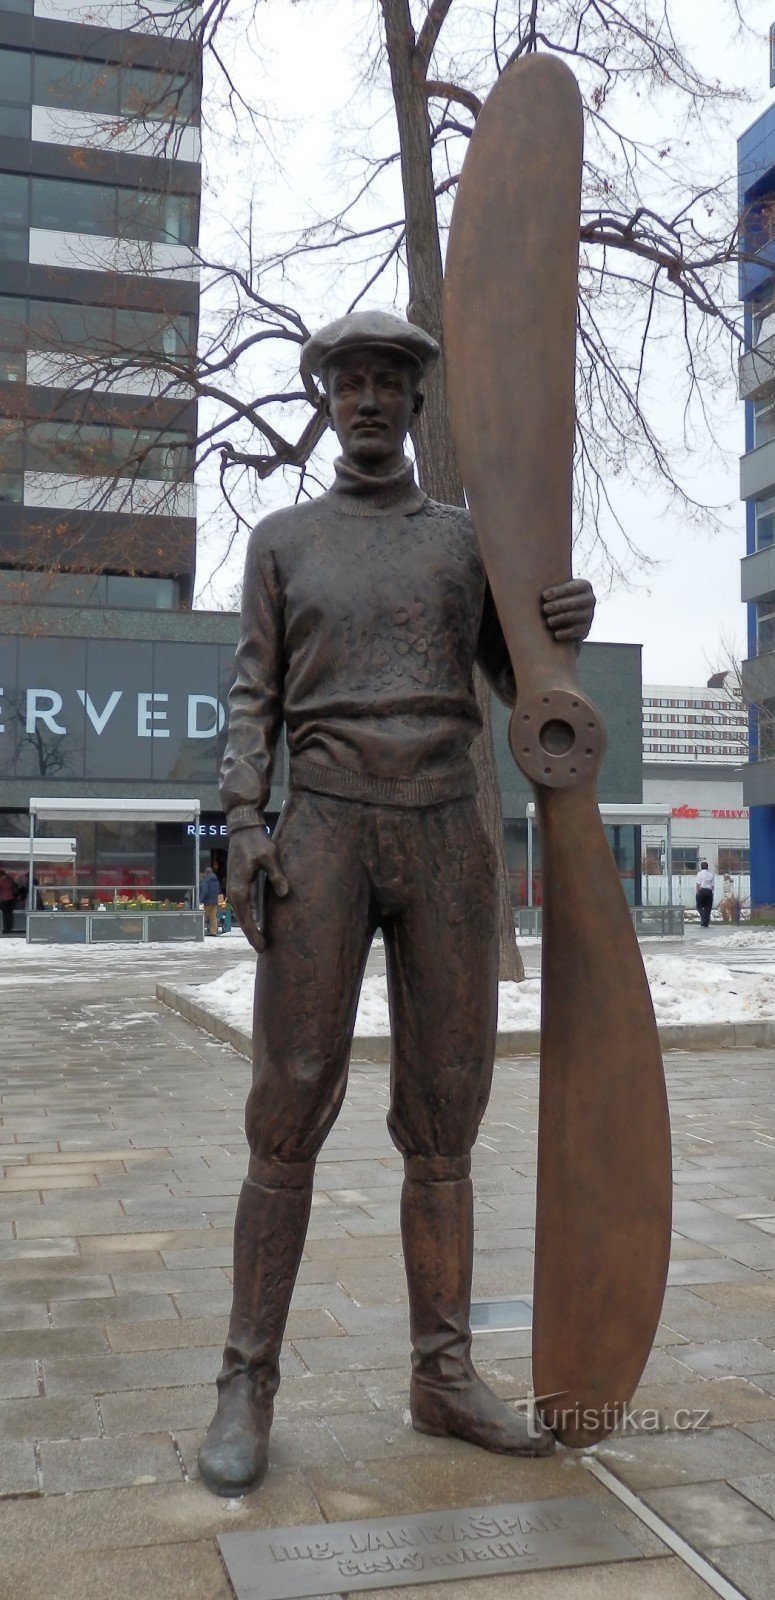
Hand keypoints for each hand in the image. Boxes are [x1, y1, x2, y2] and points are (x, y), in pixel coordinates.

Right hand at [227, 827, 288, 954]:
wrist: (243, 829)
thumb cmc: (257, 841)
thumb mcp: (270, 856)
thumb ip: (277, 875)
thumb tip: (284, 893)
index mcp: (239, 887)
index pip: (246, 918)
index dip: (254, 934)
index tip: (261, 947)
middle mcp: (233, 890)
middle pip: (242, 919)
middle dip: (252, 934)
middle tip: (263, 949)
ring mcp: (233, 887)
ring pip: (241, 913)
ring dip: (250, 926)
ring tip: (261, 939)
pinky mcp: (237, 883)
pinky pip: (243, 905)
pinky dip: (249, 916)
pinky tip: (257, 920)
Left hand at [542, 578, 595, 641]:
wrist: (563, 617)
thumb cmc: (555, 597)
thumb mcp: (556, 589)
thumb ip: (551, 584)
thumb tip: (536, 578)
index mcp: (584, 586)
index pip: (574, 587)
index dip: (559, 591)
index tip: (545, 595)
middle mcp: (590, 599)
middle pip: (575, 602)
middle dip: (559, 605)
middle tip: (545, 608)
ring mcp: (589, 615)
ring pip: (576, 616)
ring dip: (561, 619)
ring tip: (548, 621)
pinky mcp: (586, 629)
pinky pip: (578, 631)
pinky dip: (566, 633)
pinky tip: (556, 634)